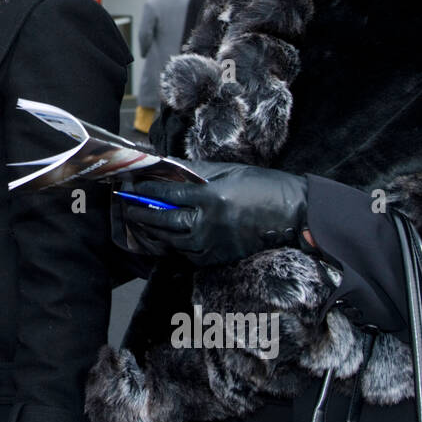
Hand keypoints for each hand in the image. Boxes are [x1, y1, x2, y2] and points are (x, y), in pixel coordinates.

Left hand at [118, 160, 309, 265]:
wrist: (292, 213)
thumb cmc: (262, 185)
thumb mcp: (227, 171)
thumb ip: (194, 171)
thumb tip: (165, 164)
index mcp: (210, 197)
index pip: (168, 193)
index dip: (147, 188)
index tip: (132, 183)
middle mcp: (208, 223)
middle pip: (163, 219)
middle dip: (141, 211)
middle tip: (128, 204)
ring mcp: (213, 244)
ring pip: (171, 240)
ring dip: (152, 230)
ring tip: (139, 220)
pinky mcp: (218, 258)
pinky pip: (186, 255)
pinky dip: (171, 246)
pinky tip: (163, 237)